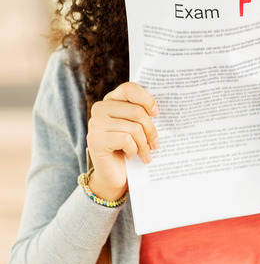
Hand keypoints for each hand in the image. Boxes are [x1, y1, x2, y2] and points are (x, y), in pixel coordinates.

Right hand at [86, 82, 158, 200]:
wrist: (114, 175)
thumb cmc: (130, 148)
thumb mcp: (138, 128)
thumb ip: (144, 114)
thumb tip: (160, 109)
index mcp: (112, 100)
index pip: (130, 88)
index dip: (147, 99)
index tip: (156, 113)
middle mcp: (100, 108)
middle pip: (137, 111)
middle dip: (151, 130)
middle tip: (155, 144)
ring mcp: (95, 123)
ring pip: (133, 127)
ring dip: (144, 144)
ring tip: (145, 153)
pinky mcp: (95, 139)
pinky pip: (125, 140)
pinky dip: (133, 150)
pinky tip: (131, 156)